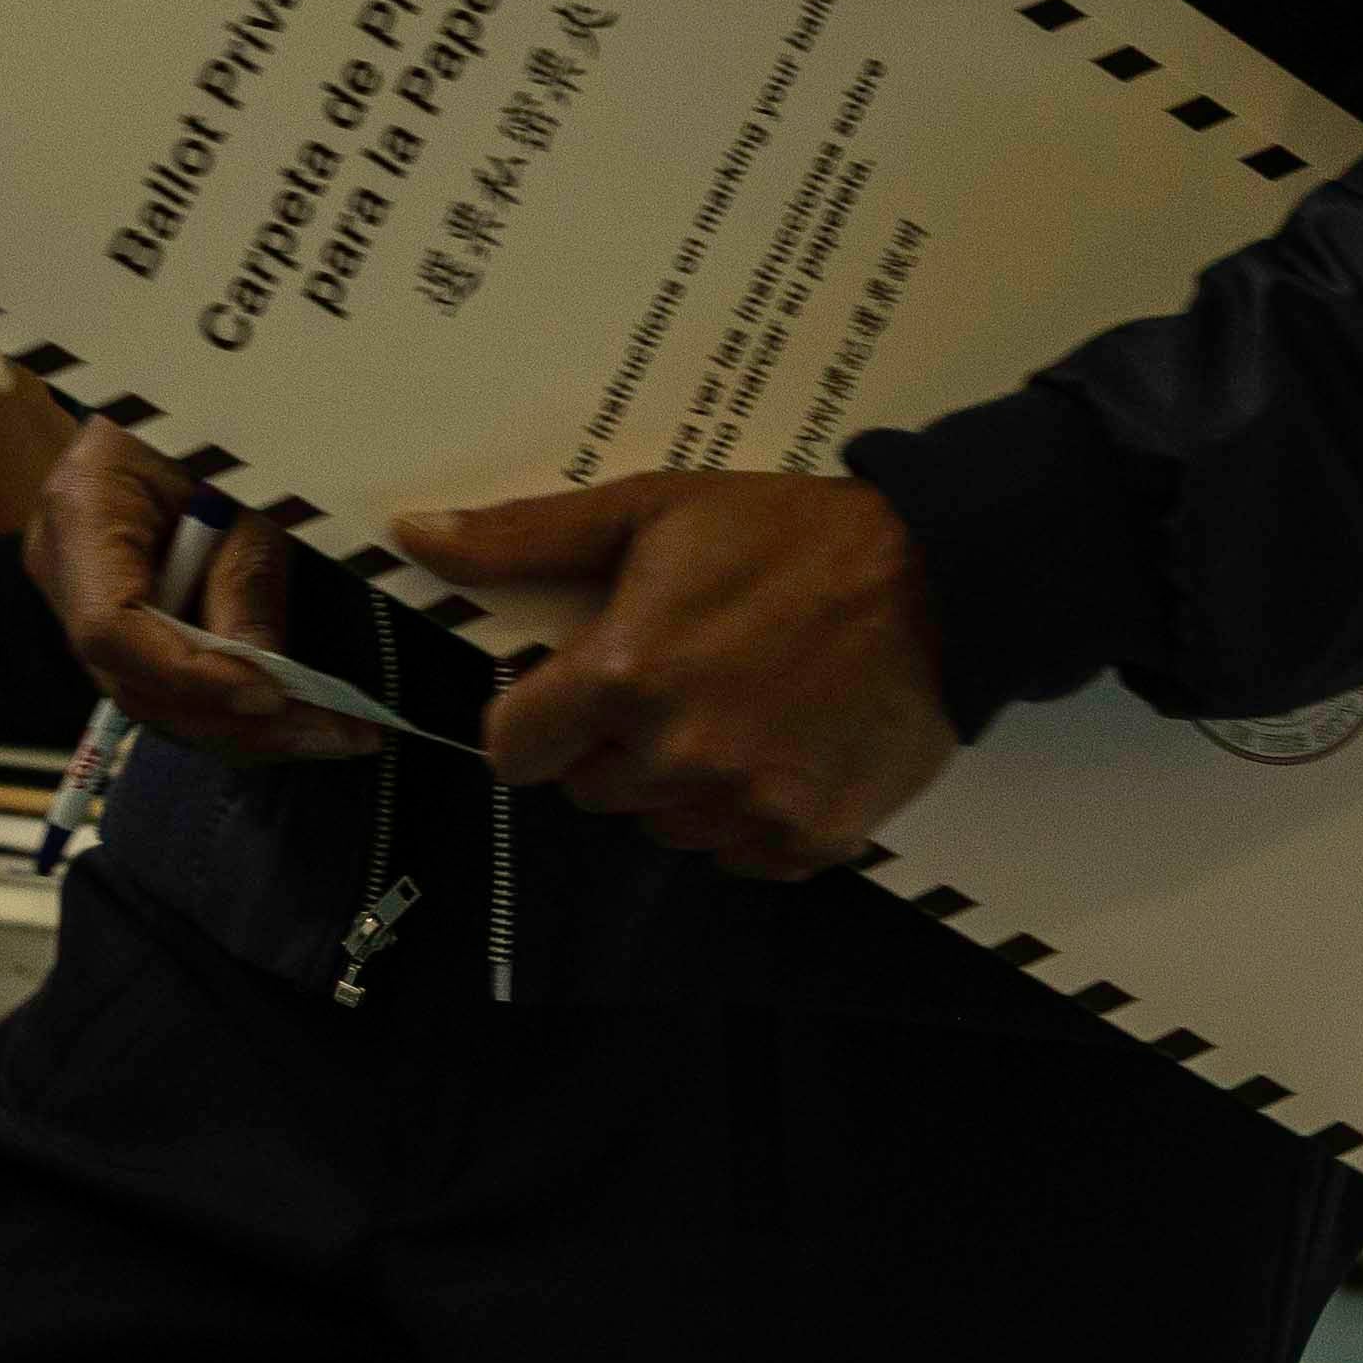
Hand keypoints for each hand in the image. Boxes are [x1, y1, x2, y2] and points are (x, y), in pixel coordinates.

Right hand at [24, 421, 378, 763]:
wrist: (179, 387)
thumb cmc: (212, 419)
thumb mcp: (243, 482)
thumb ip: (246, 575)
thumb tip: (264, 679)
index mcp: (82, 510)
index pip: (111, 629)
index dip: (188, 675)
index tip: (269, 693)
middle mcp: (63, 565)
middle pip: (132, 678)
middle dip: (231, 718)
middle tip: (327, 733)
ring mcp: (81, 592)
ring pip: (151, 691)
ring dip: (240, 722)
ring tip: (328, 732)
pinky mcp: (115, 610)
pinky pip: (165, 671)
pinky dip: (228, 697)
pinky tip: (294, 710)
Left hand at [398, 474, 956, 883]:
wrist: (947, 578)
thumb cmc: (793, 535)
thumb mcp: (655, 509)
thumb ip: (527, 537)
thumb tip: (415, 537)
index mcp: (623, 677)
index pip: (513, 750)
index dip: (536, 716)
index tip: (574, 689)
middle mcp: (676, 758)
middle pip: (588, 789)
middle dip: (614, 741)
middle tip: (682, 674)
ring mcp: (745, 808)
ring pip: (659, 827)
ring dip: (680, 781)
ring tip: (739, 704)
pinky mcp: (806, 841)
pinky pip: (734, 854)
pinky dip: (747, 814)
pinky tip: (782, 745)